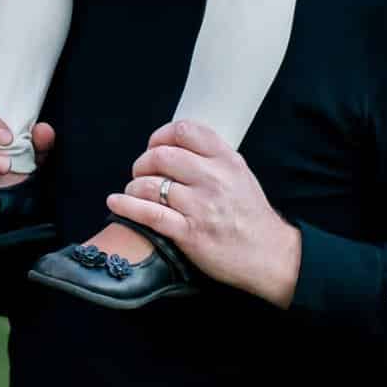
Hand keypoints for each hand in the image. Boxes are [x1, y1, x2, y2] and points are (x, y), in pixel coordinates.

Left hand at [107, 121, 302, 305]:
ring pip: (151, 184)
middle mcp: (214, 179)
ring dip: (134, 185)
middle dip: (143, 161)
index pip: (185, 131)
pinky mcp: (190, 234)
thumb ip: (213, 158)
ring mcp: (201, 207)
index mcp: (227, 161)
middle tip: (141, 171)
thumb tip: (178, 144)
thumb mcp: (241, 175)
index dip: (161, 135)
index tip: (154, 145)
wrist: (271, 256)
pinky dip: (127, 206)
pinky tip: (116, 202)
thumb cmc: (251, 216)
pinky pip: (149, 214)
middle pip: (162, 155)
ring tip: (133, 190)